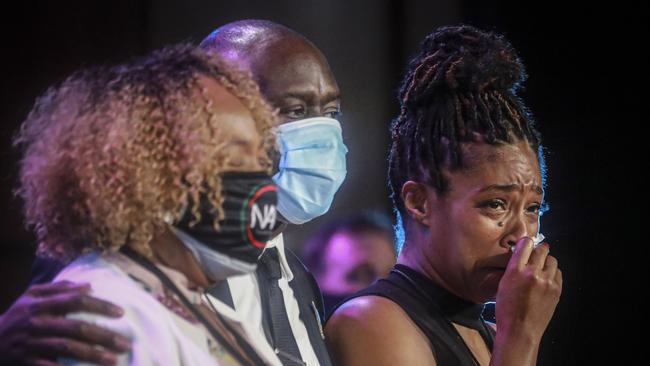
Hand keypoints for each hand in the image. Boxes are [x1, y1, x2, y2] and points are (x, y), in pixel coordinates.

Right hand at [0, 281, 129, 365]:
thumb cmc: (18, 315)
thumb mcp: (31, 296)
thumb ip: (59, 288)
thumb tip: (87, 286)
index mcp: (40, 304)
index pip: (75, 301)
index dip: (99, 306)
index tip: (120, 313)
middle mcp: (37, 322)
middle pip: (76, 328)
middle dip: (103, 336)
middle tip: (125, 343)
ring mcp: (31, 343)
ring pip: (67, 349)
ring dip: (93, 355)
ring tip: (114, 359)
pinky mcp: (27, 361)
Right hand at [496, 237, 561, 342]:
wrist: (520, 330)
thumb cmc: (507, 310)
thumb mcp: (503, 284)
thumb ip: (513, 267)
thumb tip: (522, 255)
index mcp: (515, 270)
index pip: (525, 244)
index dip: (526, 242)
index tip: (526, 243)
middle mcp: (532, 273)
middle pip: (541, 250)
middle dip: (538, 249)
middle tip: (536, 251)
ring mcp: (547, 282)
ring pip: (552, 260)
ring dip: (547, 260)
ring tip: (541, 267)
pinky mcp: (556, 290)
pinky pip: (558, 273)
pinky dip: (553, 272)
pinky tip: (546, 278)